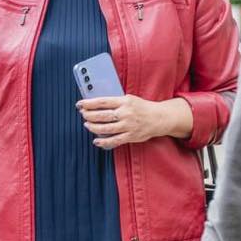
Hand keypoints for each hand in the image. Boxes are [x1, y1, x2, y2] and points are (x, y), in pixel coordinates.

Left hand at [78, 95, 192, 148]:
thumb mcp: (130, 99)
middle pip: (102, 115)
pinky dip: (103, 141)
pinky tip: (96, 140)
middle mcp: (125, 113)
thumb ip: (116, 102)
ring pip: (106, 128)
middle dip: (89, 115)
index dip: (89, 103)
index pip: (102, 102)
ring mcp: (128, 126)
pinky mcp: (131, 136)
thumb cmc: (142, 108)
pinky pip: (114, 140)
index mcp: (124, 101)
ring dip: (93, 127)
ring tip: (87, 125)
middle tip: (83, 115)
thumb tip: (97, 105)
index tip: (80, 104)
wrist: (160, 118)